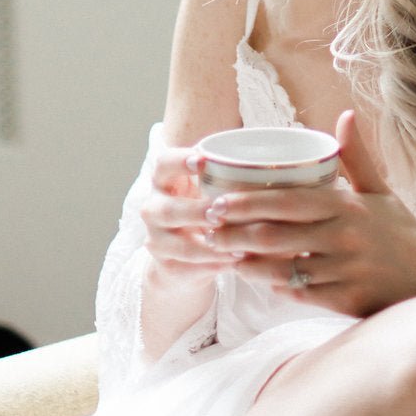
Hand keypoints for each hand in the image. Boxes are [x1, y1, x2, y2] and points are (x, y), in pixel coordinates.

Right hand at [140, 147, 244, 289]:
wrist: (182, 250)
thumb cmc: (204, 202)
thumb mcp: (207, 183)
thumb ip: (225, 167)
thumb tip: (261, 147)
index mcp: (164, 179)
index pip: (163, 164)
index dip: (179, 161)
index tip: (202, 160)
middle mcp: (154, 208)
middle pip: (167, 209)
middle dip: (195, 211)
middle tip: (220, 211)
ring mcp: (158, 240)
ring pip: (179, 245)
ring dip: (209, 246)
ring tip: (239, 246)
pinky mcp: (168, 265)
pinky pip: (190, 268)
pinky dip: (215, 266)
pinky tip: (236, 262)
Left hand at [201, 111, 415, 316]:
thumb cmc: (404, 234)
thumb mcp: (381, 192)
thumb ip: (356, 157)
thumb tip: (345, 114)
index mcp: (348, 206)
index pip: (288, 201)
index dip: (249, 201)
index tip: (218, 200)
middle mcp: (344, 237)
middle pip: (276, 235)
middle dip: (235, 232)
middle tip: (206, 228)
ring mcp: (344, 271)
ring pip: (281, 268)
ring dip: (247, 263)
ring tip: (221, 254)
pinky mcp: (345, 301)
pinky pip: (299, 295)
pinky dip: (274, 286)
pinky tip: (255, 278)